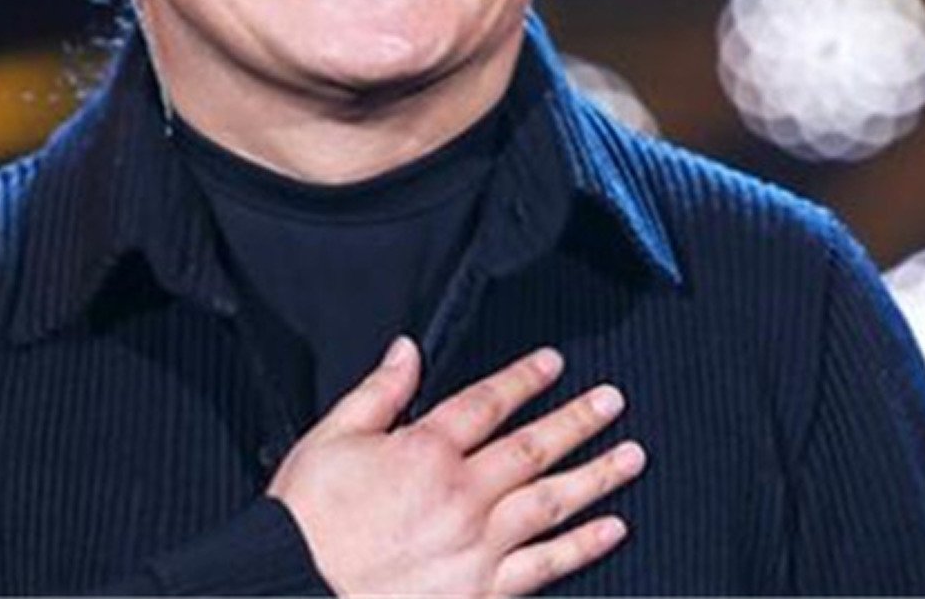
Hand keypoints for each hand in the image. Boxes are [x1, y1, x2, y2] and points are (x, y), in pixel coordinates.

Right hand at [266, 336, 645, 596]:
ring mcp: (477, 545)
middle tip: (612, 400)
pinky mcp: (481, 591)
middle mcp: (461, 494)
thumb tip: (406, 350)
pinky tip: (612, 530)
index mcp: (423, 451)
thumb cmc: (304, 524)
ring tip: (632, 455)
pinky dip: (583, 546)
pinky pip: (545, 565)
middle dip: (578, 420)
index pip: (487, 402)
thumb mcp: (329, 439)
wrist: (293, 592)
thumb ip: (377, 392)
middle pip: (533, 447)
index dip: (524, 378)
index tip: (554, 363)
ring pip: (552, 502)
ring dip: (597, 475)